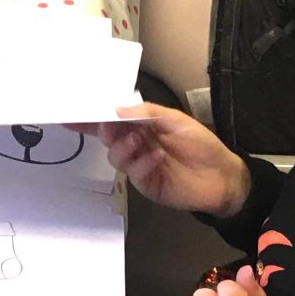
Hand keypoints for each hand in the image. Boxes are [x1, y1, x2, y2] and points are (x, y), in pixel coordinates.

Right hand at [70, 103, 252, 216]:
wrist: (223, 177)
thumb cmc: (202, 145)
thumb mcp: (177, 120)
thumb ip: (148, 113)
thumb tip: (118, 110)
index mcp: (141, 126)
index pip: (111, 119)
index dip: (91, 117)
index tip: (71, 114)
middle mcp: (136, 144)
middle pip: (108, 137)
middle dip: (106, 130)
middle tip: (111, 125)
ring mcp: (139, 165)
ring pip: (115, 156)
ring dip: (124, 146)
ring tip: (140, 141)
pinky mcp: (146, 184)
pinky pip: (133, 174)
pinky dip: (141, 163)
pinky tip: (156, 158)